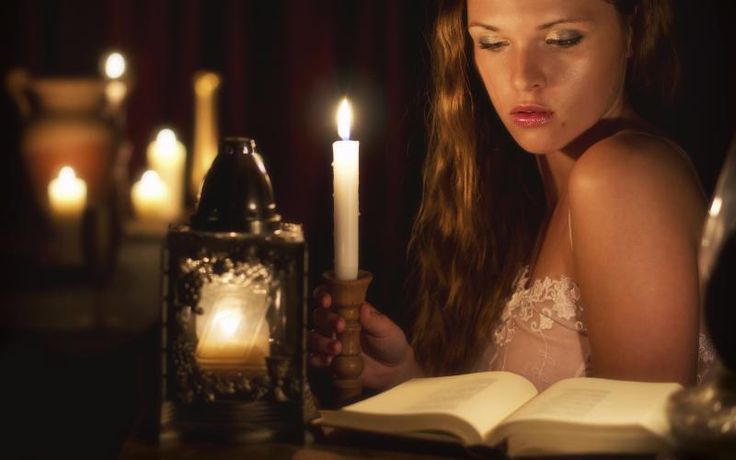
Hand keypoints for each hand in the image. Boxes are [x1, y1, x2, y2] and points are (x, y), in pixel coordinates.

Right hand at [308, 286, 422, 389]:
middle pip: (318, 315)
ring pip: (312, 336)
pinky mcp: (328, 361)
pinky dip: (316, 359)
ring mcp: (329, 341)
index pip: (328, 295)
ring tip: (338, 348)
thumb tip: (363, 307)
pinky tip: (328, 361)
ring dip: (320, 341)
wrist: (393, 370)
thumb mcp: (387, 329)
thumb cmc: (390, 342)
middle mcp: (334, 323)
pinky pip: (313, 358)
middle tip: (341, 326)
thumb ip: (374, 320)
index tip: (327, 300)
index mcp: (347, 309)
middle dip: (326, 319)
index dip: (323, 295)